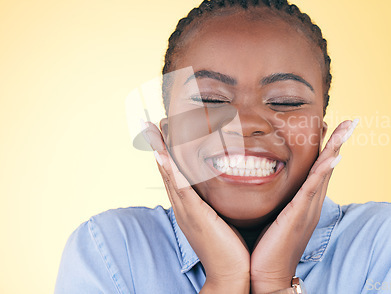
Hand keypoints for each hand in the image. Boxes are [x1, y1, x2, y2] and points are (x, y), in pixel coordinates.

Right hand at [142, 121, 250, 292]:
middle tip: (151, 123)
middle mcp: (184, 206)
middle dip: (159, 146)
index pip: (176, 174)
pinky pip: (180, 188)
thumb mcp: (224, 218)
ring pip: (169, 174)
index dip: (168, 153)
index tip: (164, 132)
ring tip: (152, 129)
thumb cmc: (231, 248)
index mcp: (190, 207)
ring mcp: (186, 210)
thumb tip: (229, 187)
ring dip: (160, 151)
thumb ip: (221, 202)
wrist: (231, 275)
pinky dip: (170, 170)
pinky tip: (164, 155)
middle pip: (167, 170)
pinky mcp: (194, 215)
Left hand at [249, 119, 357, 293]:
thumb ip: (276, 198)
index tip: (330, 125)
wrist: (267, 276)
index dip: (327, 146)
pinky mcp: (300, 215)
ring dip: (337, 148)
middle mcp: (311, 203)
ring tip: (348, 127)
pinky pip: (314, 189)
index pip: (318, 168)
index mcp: (305, 201)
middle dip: (339, 141)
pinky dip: (325, 171)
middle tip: (351, 120)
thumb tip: (264, 181)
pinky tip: (333, 157)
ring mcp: (308, 208)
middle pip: (328, 165)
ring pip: (325, 172)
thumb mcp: (273, 215)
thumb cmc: (266, 247)